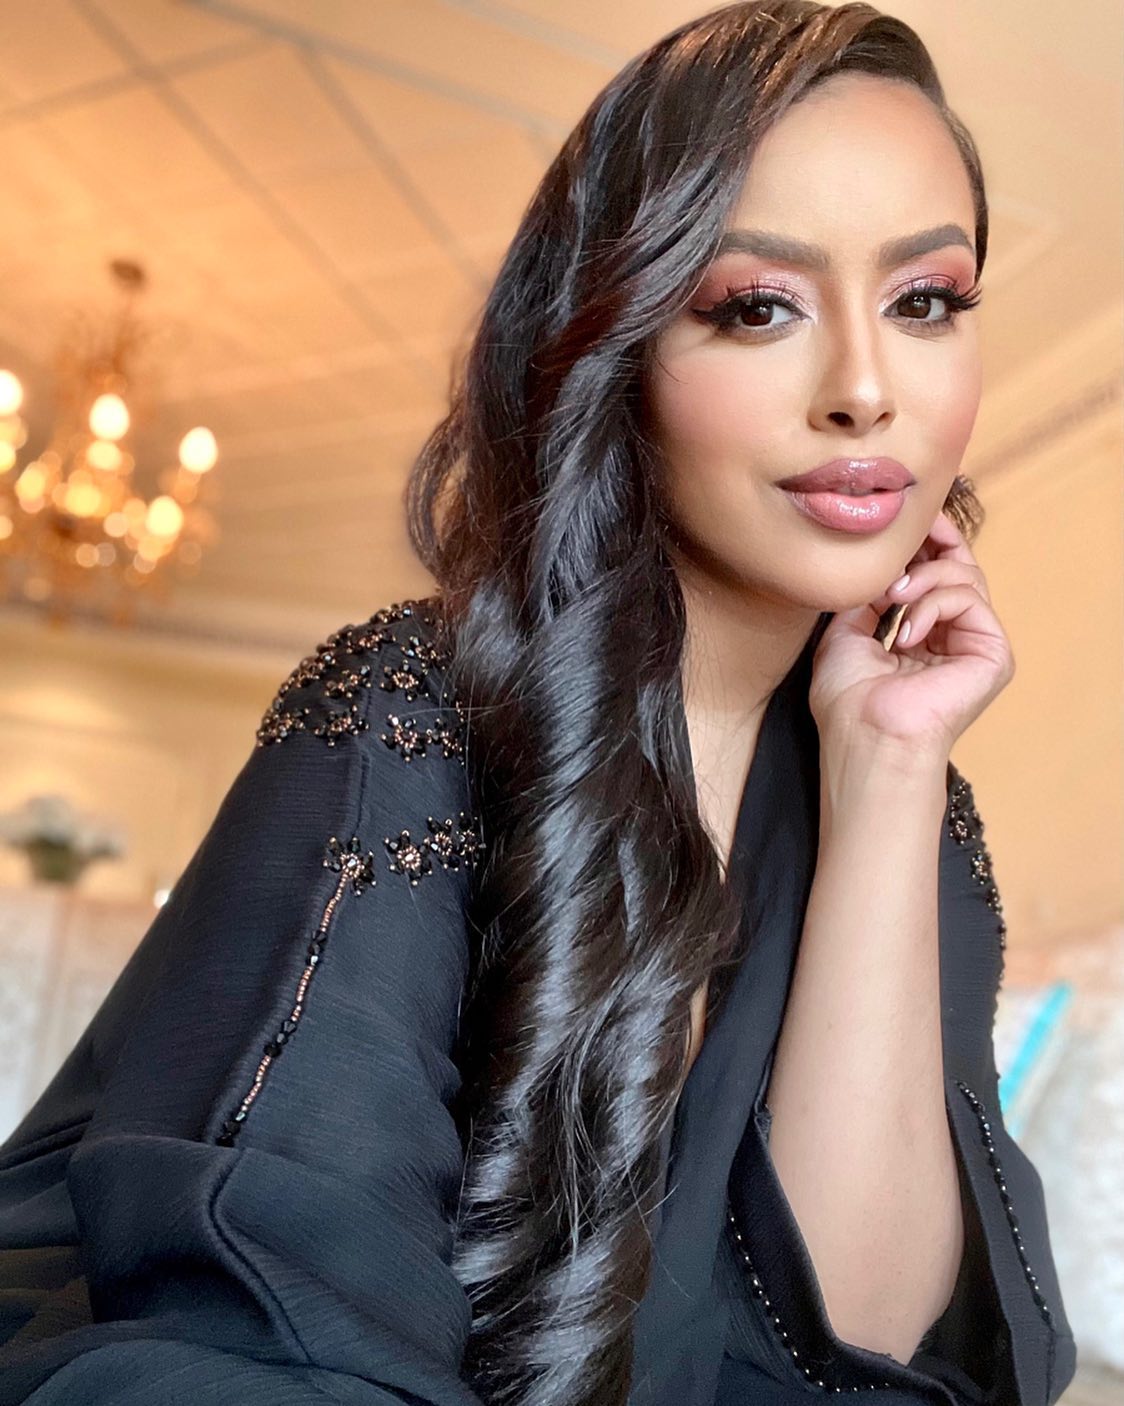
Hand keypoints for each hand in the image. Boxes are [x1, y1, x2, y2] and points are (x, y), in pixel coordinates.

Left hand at [808, 507, 1014, 760]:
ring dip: (923, 578)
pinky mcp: (993, 654)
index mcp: (921, 631)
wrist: (865, 736)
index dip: (924, 540)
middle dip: (931, 542)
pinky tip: (908, 632)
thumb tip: (884, 558)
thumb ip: (868, 592)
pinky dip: (935, 603)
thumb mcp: (845, 630)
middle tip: (904, 539)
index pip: (934, 572)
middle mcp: (952, 636)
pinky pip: (970, 598)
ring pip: (965, 575)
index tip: (904, 521)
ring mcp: (975, 644)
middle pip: (959, 565)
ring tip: (893, 599)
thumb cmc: (849, 699)